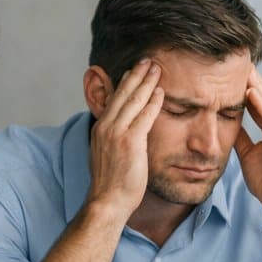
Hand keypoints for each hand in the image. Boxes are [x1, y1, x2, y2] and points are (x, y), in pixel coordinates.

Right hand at [85, 59, 161, 222]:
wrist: (107, 201)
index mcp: (100, 128)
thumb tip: (123, 134)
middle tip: (148, 60)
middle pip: (123, 93)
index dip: (125, 83)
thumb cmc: (112, 184)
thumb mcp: (108, 155)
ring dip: (146, 82)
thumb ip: (115, 139)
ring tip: (156, 68)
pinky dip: (153, 102)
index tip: (134, 70)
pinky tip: (161, 91)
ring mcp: (117, 133)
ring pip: (133, 100)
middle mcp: (106, 127)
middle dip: (136, 74)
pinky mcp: (130, 142)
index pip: (114, 99)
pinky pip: (144, 116)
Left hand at [234, 69, 261, 224]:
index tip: (235, 73)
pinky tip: (250, 91)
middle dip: (254, 80)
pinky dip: (261, 104)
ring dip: (256, 85)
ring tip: (242, 69)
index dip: (250, 88)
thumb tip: (228, 121)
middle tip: (238, 61)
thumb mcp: (249, 154)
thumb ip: (242, 137)